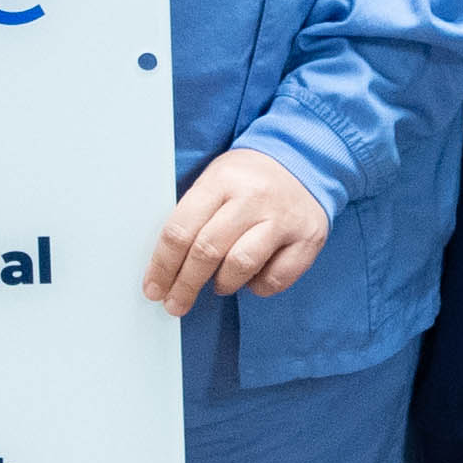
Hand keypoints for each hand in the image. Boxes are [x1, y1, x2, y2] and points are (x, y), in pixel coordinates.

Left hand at [144, 145, 332, 312]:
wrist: (303, 158)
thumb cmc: (248, 178)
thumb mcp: (215, 179)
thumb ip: (193, 215)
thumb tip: (165, 266)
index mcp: (221, 180)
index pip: (181, 229)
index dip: (162, 266)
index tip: (154, 288)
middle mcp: (253, 197)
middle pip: (207, 251)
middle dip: (185, 285)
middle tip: (174, 304)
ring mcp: (283, 218)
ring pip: (241, 266)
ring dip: (223, 284)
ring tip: (218, 284)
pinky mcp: (308, 237)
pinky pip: (276, 278)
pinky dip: (258, 286)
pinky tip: (251, 277)